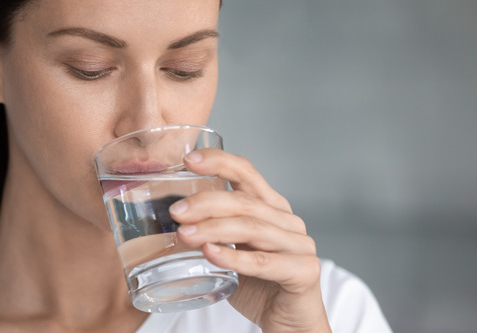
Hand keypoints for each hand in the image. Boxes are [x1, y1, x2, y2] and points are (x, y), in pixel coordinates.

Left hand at [170, 148, 331, 332]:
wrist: (290, 324)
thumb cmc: (259, 286)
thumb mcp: (232, 251)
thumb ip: (213, 232)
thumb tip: (172, 218)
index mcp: (271, 207)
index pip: (246, 172)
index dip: (219, 161)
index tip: (188, 160)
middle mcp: (288, 220)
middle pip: (244, 201)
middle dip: (205, 202)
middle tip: (175, 212)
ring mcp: (300, 244)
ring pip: (251, 228)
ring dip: (213, 228)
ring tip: (184, 234)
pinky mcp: (304, 270)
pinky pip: (263, 261)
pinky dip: (234, 256)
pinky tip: (210, 253)